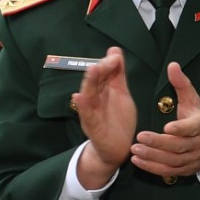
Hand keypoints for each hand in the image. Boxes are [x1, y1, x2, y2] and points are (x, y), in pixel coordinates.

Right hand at [72, 48, 134, 188]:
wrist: (117, 149)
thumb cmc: (117, 120)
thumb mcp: (121, 93)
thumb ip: (118, 74)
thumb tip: (115, 50)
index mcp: (102, 91)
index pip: (103, 74)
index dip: (108, 64)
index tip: (115, 55)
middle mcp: (94, 100)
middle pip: (94, 82)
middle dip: (98, 70)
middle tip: (103, 59)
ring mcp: (91, 113)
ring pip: (88, 95)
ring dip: (90, 83)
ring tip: (92, 70)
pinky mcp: (93, 128)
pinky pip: (87, 116)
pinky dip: (83, 107)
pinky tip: (79, 97)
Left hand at [129, 62, 199, 179]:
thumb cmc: (198, 119)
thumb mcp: (193, 100)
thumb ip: (182, 83)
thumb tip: (172, 65)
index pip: (193, 128)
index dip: (181, 129)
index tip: (166, 127)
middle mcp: (199, 143)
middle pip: (179, 146)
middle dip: (159, 143)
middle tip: (140, 137)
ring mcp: (192, 158)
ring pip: (173, 160)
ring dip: (153, 156)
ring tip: (135, 150)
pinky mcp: (184, 170)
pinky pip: (168, 171)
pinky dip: (153, 167)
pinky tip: (138, 161)